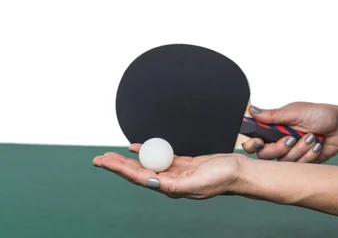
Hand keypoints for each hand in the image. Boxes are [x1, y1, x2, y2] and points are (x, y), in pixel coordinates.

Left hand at [93, 144, 243, 198]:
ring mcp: (174, 173)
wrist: (238, 172)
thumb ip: (173, 185)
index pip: (138, 177)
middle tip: (99, 158)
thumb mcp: (197, 182)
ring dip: (127, 159)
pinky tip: (135, 148)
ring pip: (145, 164)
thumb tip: (150, 183)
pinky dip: (145, 151)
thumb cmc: (221, 178)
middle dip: (117, 165)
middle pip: (137, 171)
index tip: (104, 162)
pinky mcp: (181, 164)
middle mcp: (168, 182)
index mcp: (170, 188)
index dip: (119, 169)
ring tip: (110, 155)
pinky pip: (158, 157)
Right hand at [243, 101, 337, 162]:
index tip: (260, 142)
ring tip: (310, 137)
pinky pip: (298, 166)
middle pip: (264, 154)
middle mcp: (279, 139)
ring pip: (282, 162)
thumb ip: (273, 115)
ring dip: (298, 150)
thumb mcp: (295, 112)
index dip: (253, 142)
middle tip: (290, 139)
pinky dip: (308, 155)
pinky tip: (315, 145)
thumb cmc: (321, 114)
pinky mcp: (302, 163)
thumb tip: (252, 110)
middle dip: (278, 148)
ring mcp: (290, 152)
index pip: (254, 136)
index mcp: (275, 125)